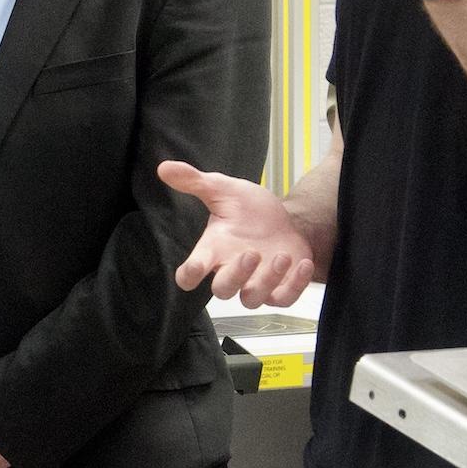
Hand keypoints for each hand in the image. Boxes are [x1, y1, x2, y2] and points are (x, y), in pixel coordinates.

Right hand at [160, 160, 315, 306]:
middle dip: (236, 276)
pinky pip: (284, 299)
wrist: (285, 219)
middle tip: (251, 254)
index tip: (195, 268)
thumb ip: (195, 181)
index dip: (189, 275)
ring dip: (266, 281)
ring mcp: (256, 283)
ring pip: (252, 299)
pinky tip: (301, 263)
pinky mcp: (281, 288)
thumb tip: (165, 167)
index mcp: (214, 249)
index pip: (190, 272)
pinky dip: (294, 286)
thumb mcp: (224, 190)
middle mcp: (232, 270)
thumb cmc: (250, 210)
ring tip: (282, 256)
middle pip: (223, 291)